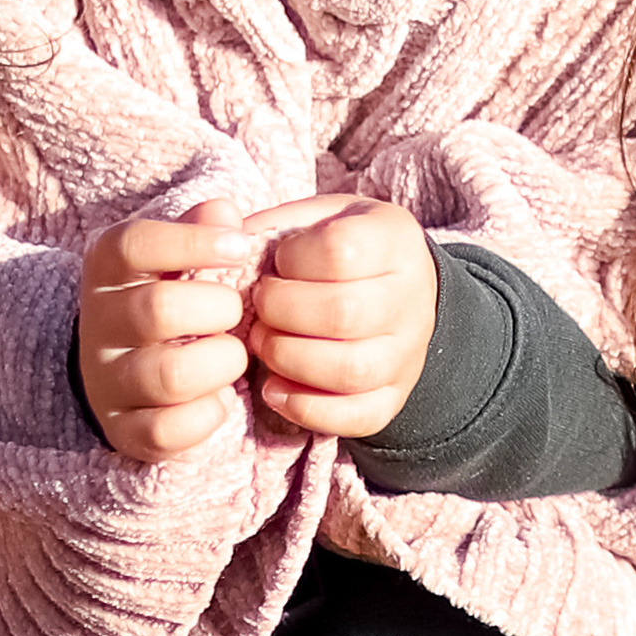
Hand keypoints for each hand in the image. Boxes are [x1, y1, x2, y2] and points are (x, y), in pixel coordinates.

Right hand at [77, 201, 253, 460]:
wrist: (119, 369)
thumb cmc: (166, 298)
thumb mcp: (175, 258)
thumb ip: (201, 229)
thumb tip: (223, 211)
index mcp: (107, 270)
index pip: (134, 244)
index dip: (193, 241)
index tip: (240, 247)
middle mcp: (99, 324)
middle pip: (159, 309)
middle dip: (219, 309)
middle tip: (237, 313)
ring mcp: (107, 381)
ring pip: (169, 375)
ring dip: (222, 363)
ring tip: (232, 356)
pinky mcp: (123, 431)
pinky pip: (168, 431)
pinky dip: (209, 415)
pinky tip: (218, 397)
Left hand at [241, 194, 439, 437]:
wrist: (400, 288)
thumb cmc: (342, 249)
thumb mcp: (316, 218)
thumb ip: (271, 224)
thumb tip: (223, 238)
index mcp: (393, 240)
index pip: (341, 251)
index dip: (293, 259)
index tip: (279, 262)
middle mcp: (412, 297)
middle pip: (343, 314)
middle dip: (281, 312)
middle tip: (261, 308)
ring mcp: (408, 353)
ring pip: (351, 370)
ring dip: (289, 360)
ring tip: (264, 345)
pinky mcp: (395, 396)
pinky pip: (359, 416)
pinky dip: (308, 409)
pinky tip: (275, 388)